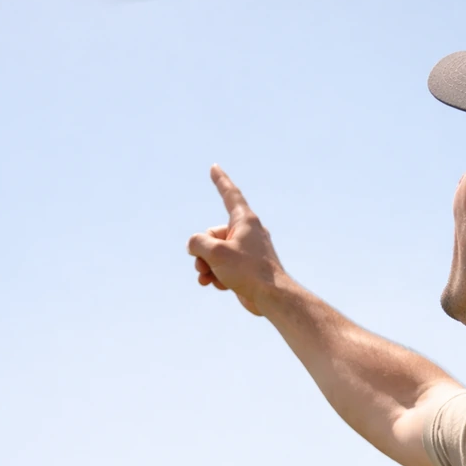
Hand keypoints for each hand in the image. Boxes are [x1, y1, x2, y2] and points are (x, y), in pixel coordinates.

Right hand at [187, 165, 284, 315]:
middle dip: (202, 251)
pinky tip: (218, 285)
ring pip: (217, 252)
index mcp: (245, 220)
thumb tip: (194, 245)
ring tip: (206, 278)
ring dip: (207, 265)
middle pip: (213, 234)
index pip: (230, 194)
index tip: (214, 167)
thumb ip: (198, 243)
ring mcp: (248, 249)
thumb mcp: (215, 253)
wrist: (271, 298)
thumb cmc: (248, 272)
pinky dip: (218, 274)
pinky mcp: (247, 267)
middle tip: (201, 265)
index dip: (220, 180)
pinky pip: (225, 265)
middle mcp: (248, 231)